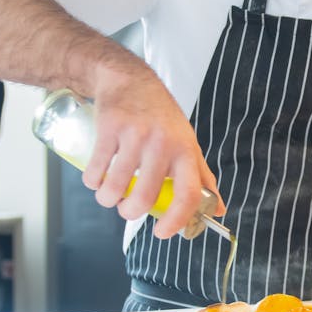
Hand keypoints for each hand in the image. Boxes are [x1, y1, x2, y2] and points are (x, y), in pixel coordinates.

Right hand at [80, 64, 222, 238]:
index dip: (177, 220)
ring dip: (107, 200)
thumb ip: (202, 176)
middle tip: (126, 210)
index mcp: (185, 151)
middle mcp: (163, 143)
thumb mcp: (187, 142)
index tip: (162, 232)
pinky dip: (92, 182)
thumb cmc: (161, 116)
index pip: (189, 193)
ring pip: (116, 187)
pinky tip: (95, 179)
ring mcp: (136, 135)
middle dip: (130, 213)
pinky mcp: (110, 128)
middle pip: (146, 197)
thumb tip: (219, 209)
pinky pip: (96, 170)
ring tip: (108, 195)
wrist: (130, 79)